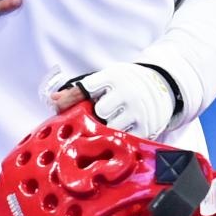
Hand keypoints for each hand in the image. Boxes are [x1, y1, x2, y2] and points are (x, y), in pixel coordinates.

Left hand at [52, 62, 174, 139]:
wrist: (162, 85)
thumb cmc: (125, 83)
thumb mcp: (104, 79)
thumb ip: (78, 91)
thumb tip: (53, 100)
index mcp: (114, 76)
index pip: (86, 88)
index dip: (79, 99)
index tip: (82, 103)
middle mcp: (128, 92)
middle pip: (99, 111)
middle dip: (95, 115)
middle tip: (99, 116)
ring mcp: (138, 110)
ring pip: (111, 127)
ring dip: (106, 129)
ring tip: (110, 124)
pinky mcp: (147, 126)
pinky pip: (125, 138)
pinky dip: (119, 138)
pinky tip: (119, 133)